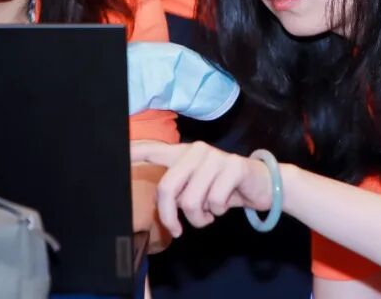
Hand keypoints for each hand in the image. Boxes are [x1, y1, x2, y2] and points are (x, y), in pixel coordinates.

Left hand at [130, 140, 275, 237]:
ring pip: (192, 200)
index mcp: (183, 154)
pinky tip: (225, 205)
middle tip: (178, 230)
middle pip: (167, 187)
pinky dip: (218, 213)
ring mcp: (215, 156)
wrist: (261, 185)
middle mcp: (196, 150)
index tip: (119, 153)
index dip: (135, 152)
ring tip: (210, 213)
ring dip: (200, 218)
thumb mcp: (197, 189)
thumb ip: (179, 191)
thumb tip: (163, 207)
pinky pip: (215, 202)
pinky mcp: (233, 166)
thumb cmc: (222, 189)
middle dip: (170, 216)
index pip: (154, 149)